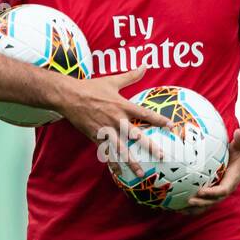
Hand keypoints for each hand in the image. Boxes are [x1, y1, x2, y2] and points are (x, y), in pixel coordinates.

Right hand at [54, 67, 170, 179]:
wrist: (69, 96)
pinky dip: (111, 162)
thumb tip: (145, 65)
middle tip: (162, 157)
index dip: (159, 120)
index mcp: (122, 106)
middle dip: (150, 147)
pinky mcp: (95, 136)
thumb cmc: (91, 87)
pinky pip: (105, 151)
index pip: (145, 114)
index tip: (171, 126)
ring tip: (141, 173)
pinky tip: (118, 171)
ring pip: (121, 149)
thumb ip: (131, 75)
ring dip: (131, 162)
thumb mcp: (112, 80)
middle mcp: (116, 119)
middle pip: (136, 136)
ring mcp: (105, 130)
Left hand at [180, 130, 239, 215]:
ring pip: (208, 202)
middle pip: (214, 200)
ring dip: (195, 207)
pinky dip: (193, 204)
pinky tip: (179, 205)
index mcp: (233, 179)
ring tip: (180, 209)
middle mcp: (226, 187)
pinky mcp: (214, 188)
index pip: (223, 190)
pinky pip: (204, 198)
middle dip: (202, 202)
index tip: (201, 191)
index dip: (212, 192)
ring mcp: (220, 189)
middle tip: (188, 201)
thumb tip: (239, 133)